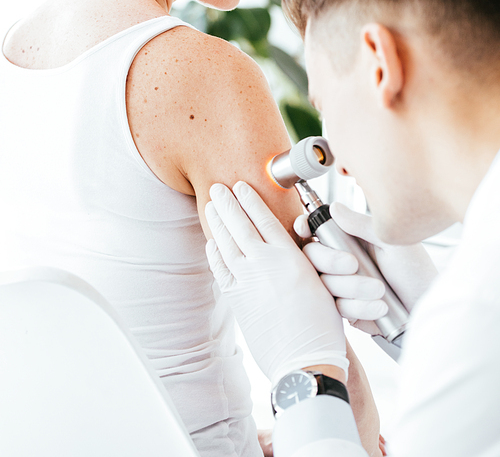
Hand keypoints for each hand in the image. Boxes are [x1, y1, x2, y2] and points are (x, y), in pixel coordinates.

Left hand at [205, 181, 347, 385]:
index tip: (241, 186)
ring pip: (226, 243)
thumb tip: (280, 249)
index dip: (250, 200)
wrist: (305, 358)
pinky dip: (214, 252)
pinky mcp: (237, 299)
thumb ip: (296, 261)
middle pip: (240, 225)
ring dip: (217, 222)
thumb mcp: (316, 281)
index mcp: (290, 257)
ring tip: (210, 206)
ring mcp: (247, 281)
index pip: (264, 219)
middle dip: (227, 204)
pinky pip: (220, 269)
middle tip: (217, 188)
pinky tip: (211, 242)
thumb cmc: (319, 324)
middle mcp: (265, 264)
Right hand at [295, 202, 436, 333]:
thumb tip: (334, 207)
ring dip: (353, 287)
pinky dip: (360, 306)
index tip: (305, 229)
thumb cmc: (414, 272)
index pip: (318, 228)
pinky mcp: (345, 308)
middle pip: (313, 255)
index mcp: (351, 238)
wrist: (425, 309)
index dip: (306, 227)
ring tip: (380, 289)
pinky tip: (380, 307)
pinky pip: (339, 307)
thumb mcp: (392, 243)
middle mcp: (341, 260)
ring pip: (326, 283)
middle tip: (353, 264)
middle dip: (331, 260)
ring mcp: (341, 285)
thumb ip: (361, 225)